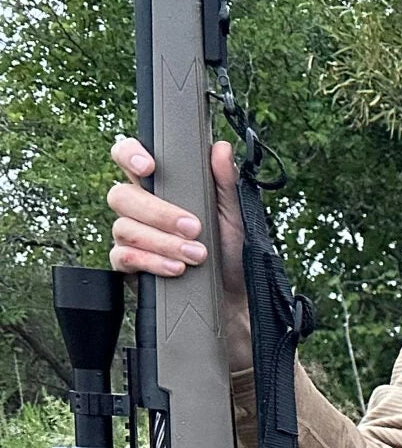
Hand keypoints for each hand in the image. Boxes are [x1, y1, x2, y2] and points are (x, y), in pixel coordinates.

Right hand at [107, 135, 252, 374]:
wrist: (233, 298)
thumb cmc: (230, 254)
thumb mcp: (233, 217)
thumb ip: (224, 183)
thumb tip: (220, 149)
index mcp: (160, 188)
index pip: (128, 157)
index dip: (130, 155)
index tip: (150, 167)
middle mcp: (139, 209)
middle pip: (122, 195)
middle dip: (159, 213)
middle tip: (194, 228)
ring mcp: (131, 237)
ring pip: (124, 227)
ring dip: (163, 241)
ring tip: (196, 255)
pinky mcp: (129, 266)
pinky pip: (123, 257)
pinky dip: (152, 262)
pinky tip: (175, 268)